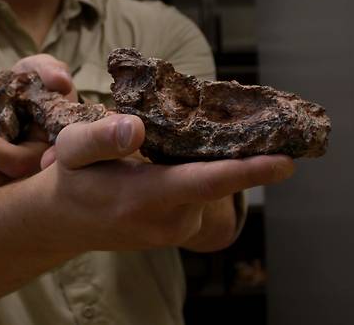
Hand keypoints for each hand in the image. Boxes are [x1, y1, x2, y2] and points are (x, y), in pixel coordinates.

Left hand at [0, 54, 76, 187]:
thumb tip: (59, 81)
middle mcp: (34, 165)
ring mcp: (11, 169)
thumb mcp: (46, 70)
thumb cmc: (39, 81)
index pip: (35, 161)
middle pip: (6, 176)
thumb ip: (53, 71)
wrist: (23, 89)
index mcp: (52, 144)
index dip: (12, 158)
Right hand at [36, 114, 294, 250]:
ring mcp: (178, 229)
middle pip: (220, 181)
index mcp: (143, 198)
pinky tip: (203, 151)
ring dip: (226, 160)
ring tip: (230, 130)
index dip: (249, 172)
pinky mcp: (181, 228)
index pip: (205, 184)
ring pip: (214, 187)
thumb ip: (99, 138)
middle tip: (268, 124)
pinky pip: (206, 195)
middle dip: (248, 155)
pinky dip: (212, 172)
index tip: (287, 162)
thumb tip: (136, 127)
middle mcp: (169, 221)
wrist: (66, 222)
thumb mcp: (70, 150)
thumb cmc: (71, 179)